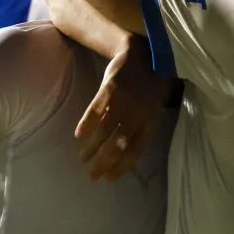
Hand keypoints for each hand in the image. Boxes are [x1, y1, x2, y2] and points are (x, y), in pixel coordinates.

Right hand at [75, 37, 174, 182]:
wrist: (142, 54)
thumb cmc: (150, 84)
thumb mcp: (154, 107)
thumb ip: (144, 127)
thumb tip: (129, 150)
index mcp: (151, 121)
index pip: (135, 151)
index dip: (121, 167)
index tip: (109, 179)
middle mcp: (137, 114)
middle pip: (119, 145)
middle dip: (104, 163)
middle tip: (92, 176)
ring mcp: (123, 101)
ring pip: (105, 130)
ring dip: (93, 147)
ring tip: (83, 159)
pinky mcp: (109, 90)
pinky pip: (95, 111)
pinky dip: (86, 125)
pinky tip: (79, 136)